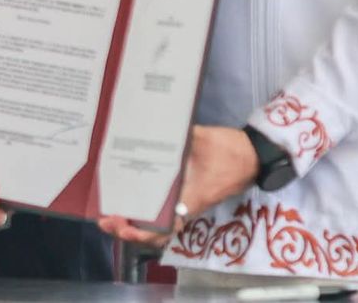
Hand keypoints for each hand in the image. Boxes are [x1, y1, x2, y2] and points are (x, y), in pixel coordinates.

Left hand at [96, 125, 257, 250]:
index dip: (143, 232)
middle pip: (155, 232)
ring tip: (111, 217)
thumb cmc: (229, 150)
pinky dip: (146, 216)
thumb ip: (179, 135)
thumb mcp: (203, 138)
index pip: (165, 226)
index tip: (123, 226)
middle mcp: (187, 207)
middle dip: (128, 230)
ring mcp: (186, 204)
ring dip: (134, 225)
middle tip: (105, 221)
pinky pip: (164, 214)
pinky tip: (129, 207)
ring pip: (157, 226)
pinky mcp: (186, 197)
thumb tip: (153, 124)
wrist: (252, 155)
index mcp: (191, 198)